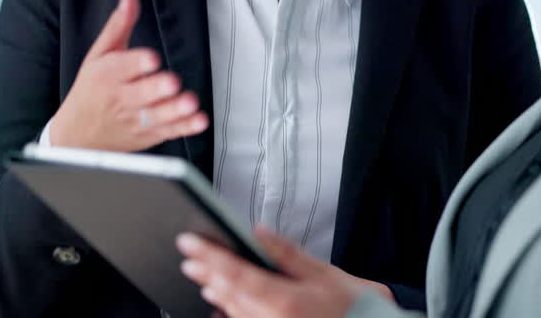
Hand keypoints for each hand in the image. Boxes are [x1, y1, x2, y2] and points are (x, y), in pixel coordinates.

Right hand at [49, 0, 208, 151]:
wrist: (78, 135)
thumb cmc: (91, 90)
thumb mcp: (99, 55)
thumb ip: (119, 25)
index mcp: (107, 75)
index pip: (122, 68)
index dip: (137, 62)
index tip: (152, 58)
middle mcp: (121, 98)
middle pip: (141, 94)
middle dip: (157, 88)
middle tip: (172, 82)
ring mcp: (135, 119)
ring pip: (156, 116)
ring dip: (174, 110)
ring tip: (189, 103)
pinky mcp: (147, 134)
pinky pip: (168, 131)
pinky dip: (184, 128)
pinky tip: (198, 120)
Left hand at [176, 227, 391, 317]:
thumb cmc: (352, 306)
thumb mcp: (322, 272)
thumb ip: (285, 253)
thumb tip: (257, 232)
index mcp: (283, 300)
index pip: (234, 273)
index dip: (209, 256)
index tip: (189, 242)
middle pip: (228, 294)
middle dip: (206, 272)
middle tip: (188, 255)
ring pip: (233, 311)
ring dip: (215, 291)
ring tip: (201, 274)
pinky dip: (229, 309)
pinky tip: (221, 300)